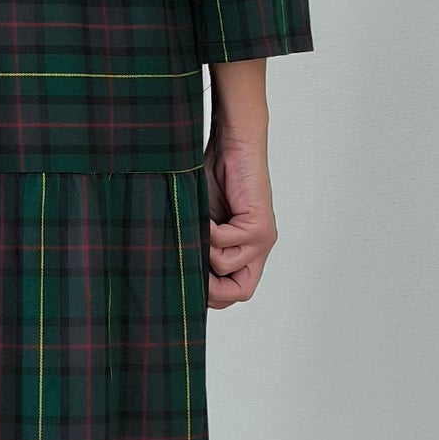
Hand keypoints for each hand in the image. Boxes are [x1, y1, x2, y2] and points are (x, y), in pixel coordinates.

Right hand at [204, 124, 275, 307]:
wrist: (232, 144)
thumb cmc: (215, 179)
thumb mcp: (201, 224)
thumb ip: (198, 248)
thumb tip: (176, 275)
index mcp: (247, 252)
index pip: (235, 293)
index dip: (212, 295)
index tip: (189, 277)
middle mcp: (259, 249)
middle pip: (241, 292)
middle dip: (210, 286)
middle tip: (188, 264)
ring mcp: (262, 240)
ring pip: (227, 269)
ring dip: (204, 251)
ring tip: (196, 227)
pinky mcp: (259, 226)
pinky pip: (224, 244)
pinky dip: (206, 232)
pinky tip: (202, 213)